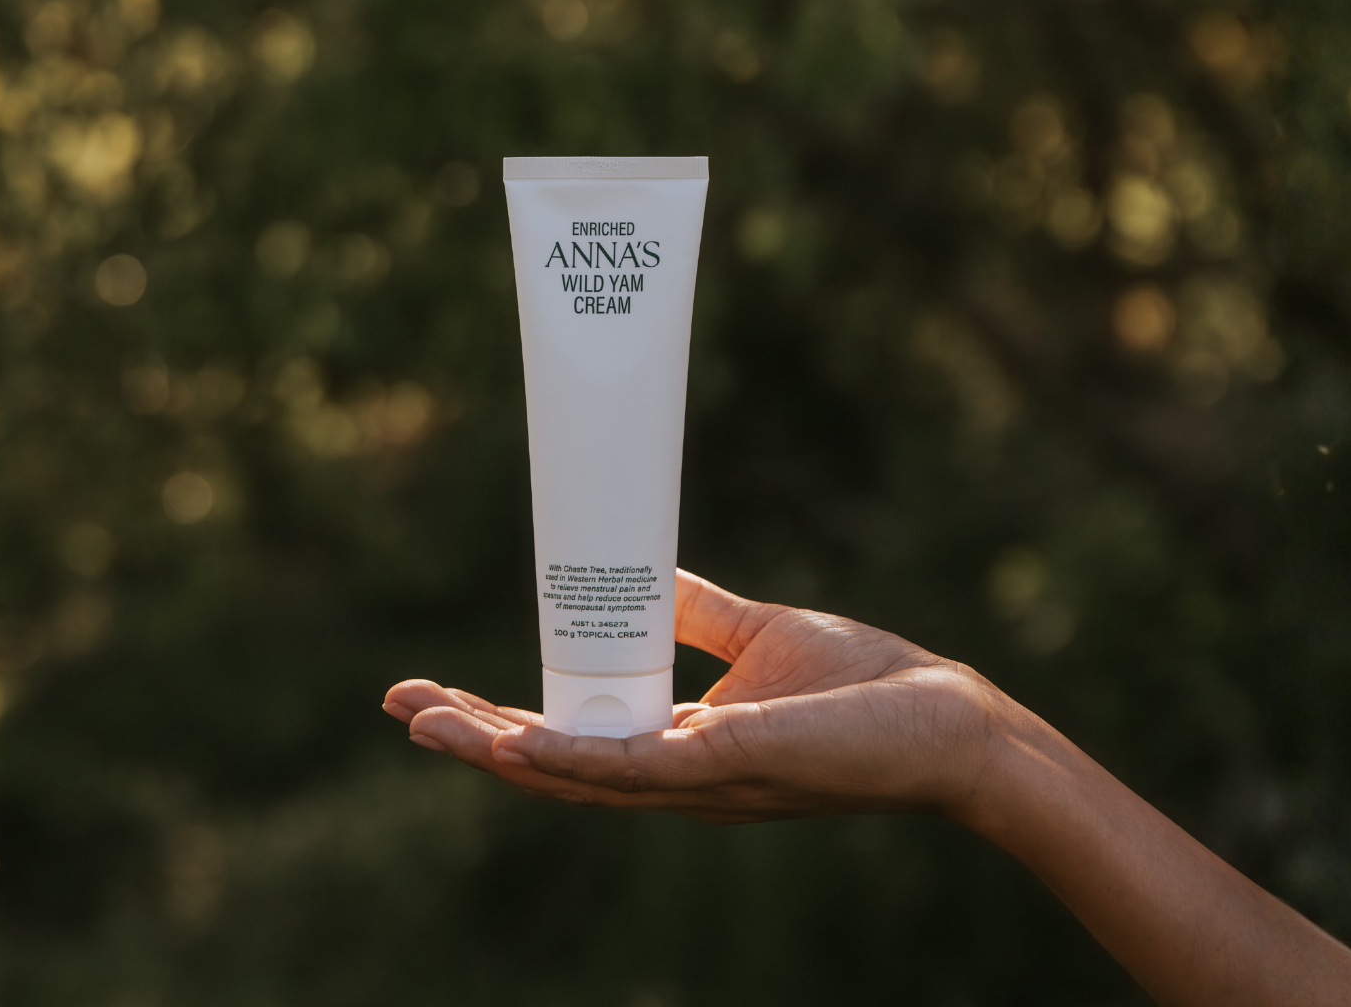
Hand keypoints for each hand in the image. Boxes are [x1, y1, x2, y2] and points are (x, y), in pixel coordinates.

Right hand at [382, 569, 1001, 823]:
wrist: (950, 722)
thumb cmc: (867, 686)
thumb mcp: (758, 635)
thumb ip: (700, 615)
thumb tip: (648, 570)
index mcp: (677, 749)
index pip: (569, 740)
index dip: (499, 721)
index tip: (439, 693)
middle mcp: (676, 778)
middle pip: (553, 766)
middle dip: (472, 739)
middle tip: (400, 708)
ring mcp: (700, 780)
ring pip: (575, 776)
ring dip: (495, 751)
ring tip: (427, 726)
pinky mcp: (731, 763)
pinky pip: (633, 768)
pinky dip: (568, 758)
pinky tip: (514, 742)